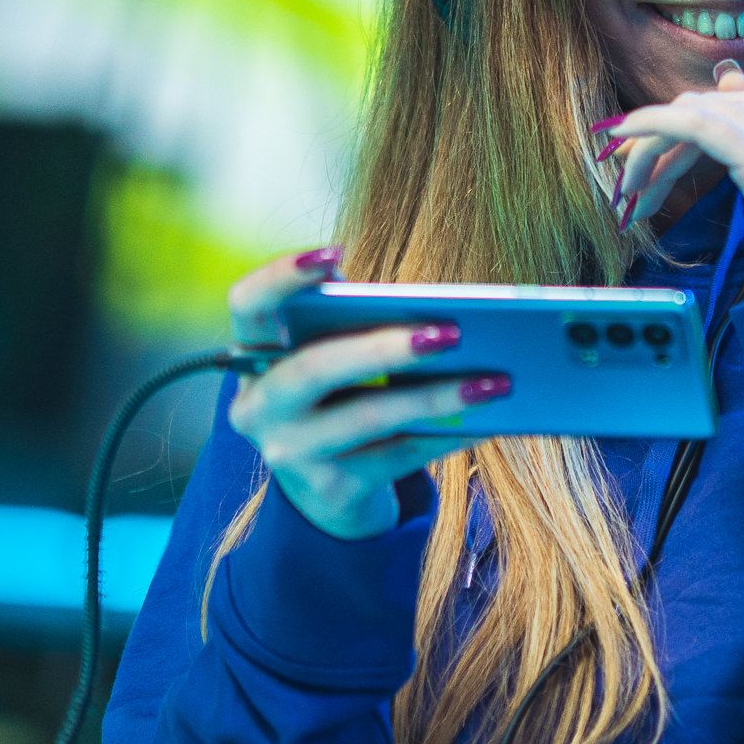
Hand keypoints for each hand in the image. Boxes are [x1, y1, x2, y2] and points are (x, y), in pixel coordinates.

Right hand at [225, 247, 508, 539]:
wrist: (332, 489)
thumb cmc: (347, 396)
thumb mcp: (343, 359)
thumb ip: (366, 326)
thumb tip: (451, 313)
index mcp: (256, 355)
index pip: (248, 305)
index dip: (281, 277)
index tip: (335, 252)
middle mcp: (259, 407)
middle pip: (315, 368)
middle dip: (384, 348)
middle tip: (452, 332)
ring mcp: (289, 453)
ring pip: (367, 417)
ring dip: (437, 396)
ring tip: (495, 382)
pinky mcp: (331, 490)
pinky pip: (399, 456)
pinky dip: (450, 433)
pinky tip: (491, 418)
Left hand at [597, 59, 743, 289]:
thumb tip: (727, 76)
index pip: (727, 103)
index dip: (678, 124)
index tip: (643, 155)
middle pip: (708, 108)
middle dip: (659, 140)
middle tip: (628, 177)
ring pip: (696, 117)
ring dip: (650, 149)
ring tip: (630, 190)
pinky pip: (698, 127)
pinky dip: (655, 126)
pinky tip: (626, 139)